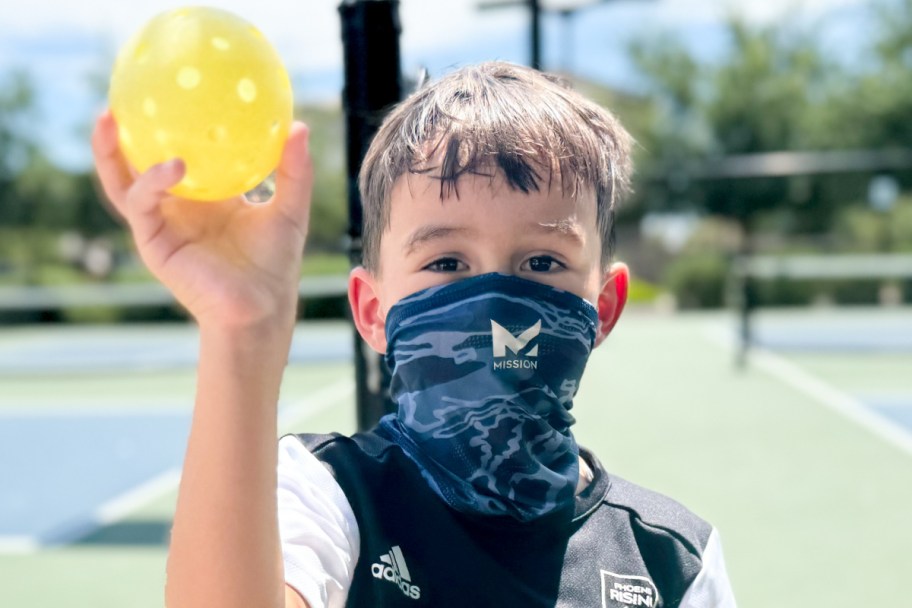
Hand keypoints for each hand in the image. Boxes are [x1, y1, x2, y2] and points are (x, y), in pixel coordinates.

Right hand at [92, 110, 312, 329]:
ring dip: (109, 152)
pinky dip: (152, 181)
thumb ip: (292, 170)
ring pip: (122, 183)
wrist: (262, 307)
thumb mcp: (289, 209)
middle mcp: (178, 208)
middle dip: (120, 134)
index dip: (167, 127)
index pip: (178, 155)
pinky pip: (142, 204)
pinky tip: (172, 165)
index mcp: (205, 197)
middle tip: (117, 96)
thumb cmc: (275, 263)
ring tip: (108, 119)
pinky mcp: (154, 244)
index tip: (167, 90)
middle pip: (136, 164)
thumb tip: (299, 126)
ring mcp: (162, 225)